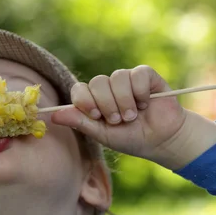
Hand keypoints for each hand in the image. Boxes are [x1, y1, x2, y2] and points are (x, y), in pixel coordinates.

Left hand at [51, 65, 188, 165]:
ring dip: (124, 101)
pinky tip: (146, 103)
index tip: (96, 116)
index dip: (85, 100)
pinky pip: (137, 74)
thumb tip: (53, 116)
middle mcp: (109, 87)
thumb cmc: (131, 138)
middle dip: (106, 104)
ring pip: (117, 78)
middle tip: (117, 120)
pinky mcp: (147, 76)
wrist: (162, 140)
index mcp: (95, 100)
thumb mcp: (103, 134)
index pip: (79, 89)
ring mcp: (127, 80)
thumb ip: (81, 122)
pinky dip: (141, 91)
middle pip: (97, 82)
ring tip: (133, 116)